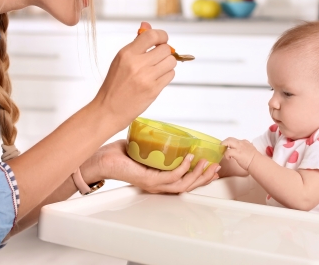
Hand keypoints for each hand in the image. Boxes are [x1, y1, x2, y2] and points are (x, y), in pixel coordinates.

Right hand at [92, 22, 176, 130]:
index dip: (162, 35)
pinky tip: (157, 78)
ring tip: (158, 68)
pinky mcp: (154, 90)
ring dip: (168, 63)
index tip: (162, 39)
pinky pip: (170, 75)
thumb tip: (146, 25)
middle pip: (165, 49)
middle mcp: (137, 64)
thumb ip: (136, 43)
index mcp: (127, 53)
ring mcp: (146, 77)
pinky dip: (167, 75)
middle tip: (158, 57)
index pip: (152, 35)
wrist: (109, 109)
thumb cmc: (114, 85)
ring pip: (171, 61)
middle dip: (164, 52)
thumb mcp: (120, 60)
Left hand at [96, 140, 219, 192]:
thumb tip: (170, 132)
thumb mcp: (145, 148)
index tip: (213, 168)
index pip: (185, 183)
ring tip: (206, 163)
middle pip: (188, 186)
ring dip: (197, 174)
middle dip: (205, 177)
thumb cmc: (120, 154)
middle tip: (216, 166)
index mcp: (160, 180)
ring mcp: (153, 184)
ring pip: (183, 184)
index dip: (201, 178)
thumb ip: (158, 145)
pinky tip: (189, 159)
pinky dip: (182, 168)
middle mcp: (158, 185)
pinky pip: (170, 177)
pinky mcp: (148, 180)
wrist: (101, 159)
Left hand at [222, 137, 257, 170]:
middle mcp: (241, 143)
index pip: (236, 140)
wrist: (258, 162)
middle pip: (230, 139)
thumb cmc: (256, 159)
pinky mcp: (237, 153)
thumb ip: (247, 149)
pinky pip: (228, 151)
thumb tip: (244, 152)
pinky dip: (226, 155)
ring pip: (228, 141)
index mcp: (245, 143)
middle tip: (222, 148)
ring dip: (223, 146)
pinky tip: (228, 158)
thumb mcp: (251, 151)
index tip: (229, 148)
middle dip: (225, 142)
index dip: (231, 144)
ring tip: (223, 151)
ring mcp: (238, 147)